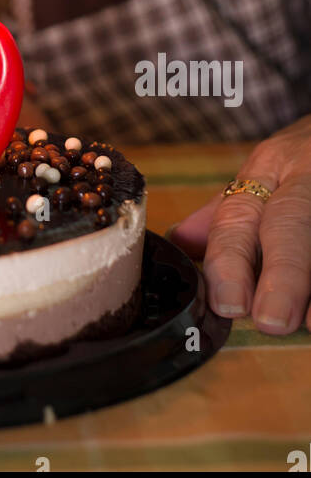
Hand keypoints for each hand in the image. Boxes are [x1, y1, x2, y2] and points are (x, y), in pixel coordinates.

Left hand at [168, 113, 310, 333]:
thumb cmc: (306, 157)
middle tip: (270, 320)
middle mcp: (302, 175)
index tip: (228, 305)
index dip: (230, 261)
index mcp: (267, 167)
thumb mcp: (266, 171)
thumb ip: (229, 211)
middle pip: (288, 222)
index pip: (238, 214)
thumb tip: (180, 242)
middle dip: (280, 274)